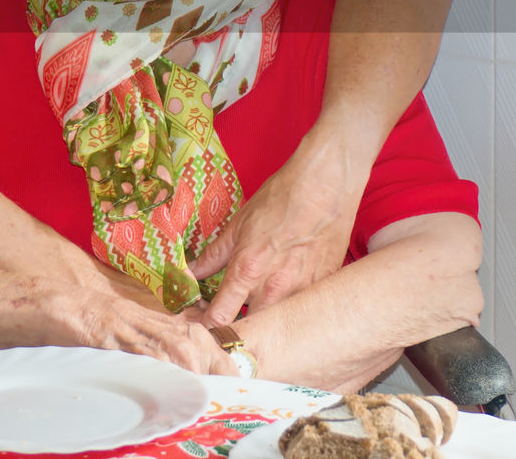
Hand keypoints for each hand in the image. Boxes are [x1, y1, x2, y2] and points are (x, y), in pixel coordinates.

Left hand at [191, 126, 368, 324]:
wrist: (324, 185)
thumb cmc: (280, 199)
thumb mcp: (238, 224)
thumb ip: (214, 255)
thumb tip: (191, 272)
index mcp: (247, 271)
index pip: (219, 318)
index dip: (206, 326)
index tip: (199, 325)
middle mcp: (274, 288)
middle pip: (249, 330)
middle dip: (234, 329)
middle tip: (226, 320)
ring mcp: (302, 292)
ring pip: (277, 324)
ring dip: (264, 321)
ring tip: (256, 310)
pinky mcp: (323, 288)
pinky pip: (302, 311)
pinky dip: (291, 310)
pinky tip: (285, 298)